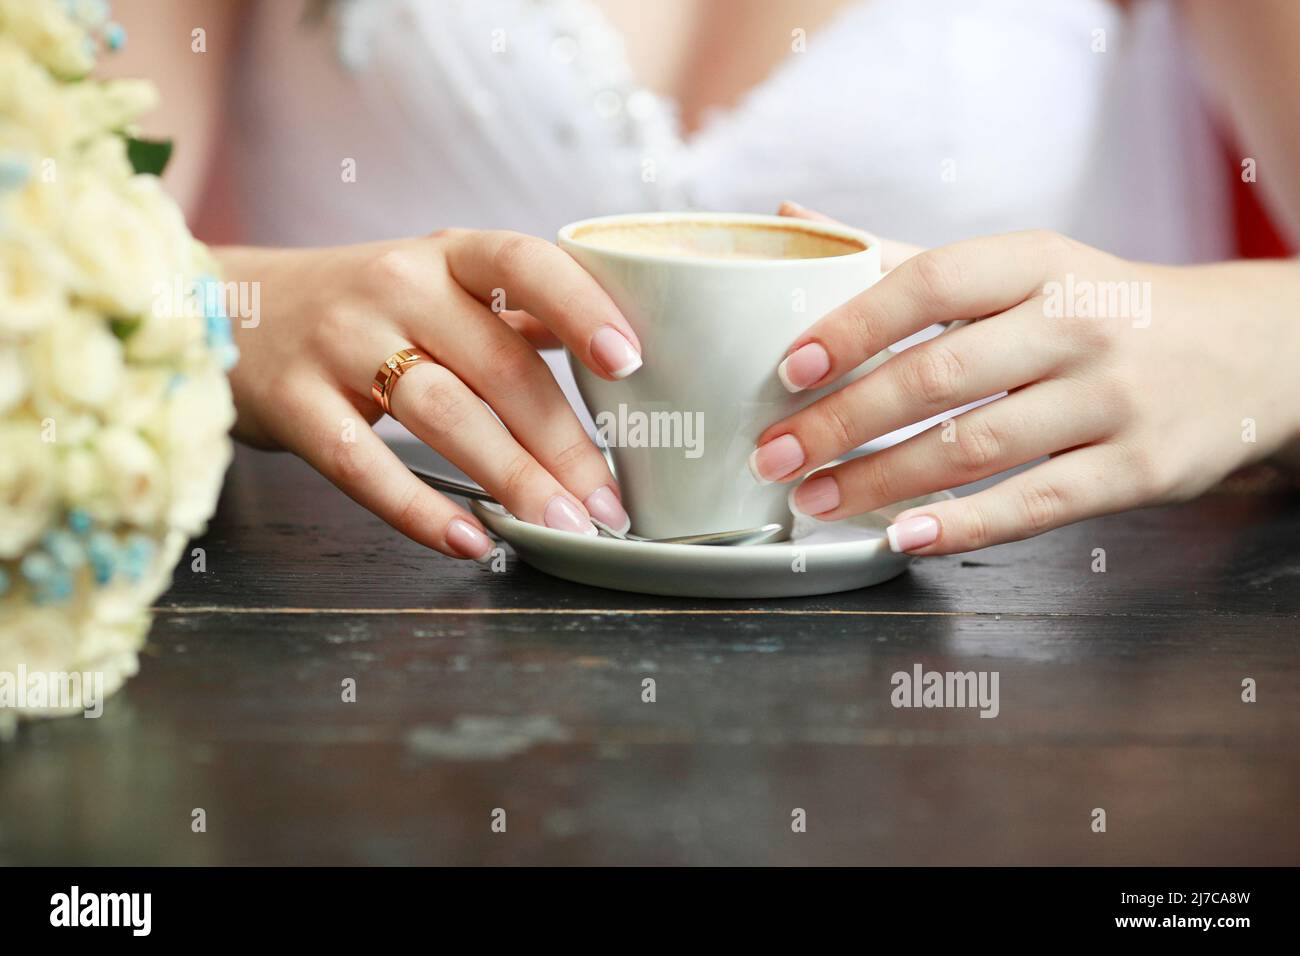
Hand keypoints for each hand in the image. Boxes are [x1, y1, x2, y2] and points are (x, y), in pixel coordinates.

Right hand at [219, 231, 643, 559]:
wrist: (231, 309)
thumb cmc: (362, 307)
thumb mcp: (437, 284)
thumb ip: (516, 313)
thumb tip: (616, 353)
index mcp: (446, 258)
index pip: (524, 264)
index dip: (581, 309)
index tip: (631, 362)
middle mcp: (396, 287)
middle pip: (498, 366)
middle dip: (564, 442)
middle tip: (607, 502)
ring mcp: (339, 343)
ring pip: (442, 414)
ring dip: (512, 477)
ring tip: (561, 525)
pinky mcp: (294, 403)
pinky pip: (363, 465)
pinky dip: (421, 509)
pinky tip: (472, 538)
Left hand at [754, 205, 1299, 554]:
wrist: (1247, 351)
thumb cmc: (1098, 309)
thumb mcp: (1018, 269)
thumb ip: (904, 257)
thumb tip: (795, 226)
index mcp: (1036, 263)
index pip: (929, 282)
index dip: (853, 325)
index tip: (788, 367)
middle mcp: (1077, 323)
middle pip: (940, 374)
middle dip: (844, 421)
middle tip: (775, 455)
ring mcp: (1112, 398)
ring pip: (977, 445)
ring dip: (882, 480)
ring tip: (815, 500)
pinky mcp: (1139, 469)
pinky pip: (1037, 502)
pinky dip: (963, 524)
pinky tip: (901, 537)